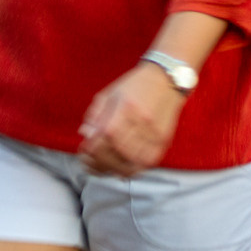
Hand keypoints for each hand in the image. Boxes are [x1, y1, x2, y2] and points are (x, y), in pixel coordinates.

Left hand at [78, 62, 183, 176]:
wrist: (166, 80)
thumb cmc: (135, 86)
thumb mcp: (109, 94)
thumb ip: (95, 115)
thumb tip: (85, 135)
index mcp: (126, 107)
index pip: (106, 136)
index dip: (92, 148)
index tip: (83, 151)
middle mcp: (142, 122)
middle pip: (117, 151)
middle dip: (98, 161)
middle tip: (88, 162)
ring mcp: (154, 133)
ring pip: (131, 162)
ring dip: (112, 168)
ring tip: (101, 167)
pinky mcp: (163, 141)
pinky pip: (145, 163)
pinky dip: (130, 170)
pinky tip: (119, 168)